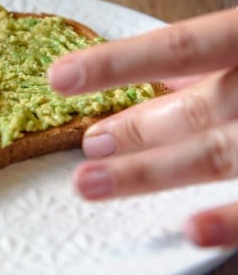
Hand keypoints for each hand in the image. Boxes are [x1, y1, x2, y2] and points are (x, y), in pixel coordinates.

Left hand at [47, 7, 237, 246]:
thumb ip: (216, 62)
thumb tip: (155, 86)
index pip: (180, 49)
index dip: (117, 63)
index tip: (59, 77)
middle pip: (197, 111)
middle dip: (135, 133)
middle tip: (84, 150)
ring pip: (221, 153)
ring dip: (155, 174)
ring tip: (93, 184)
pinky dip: (236, 217)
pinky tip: (196, 232)